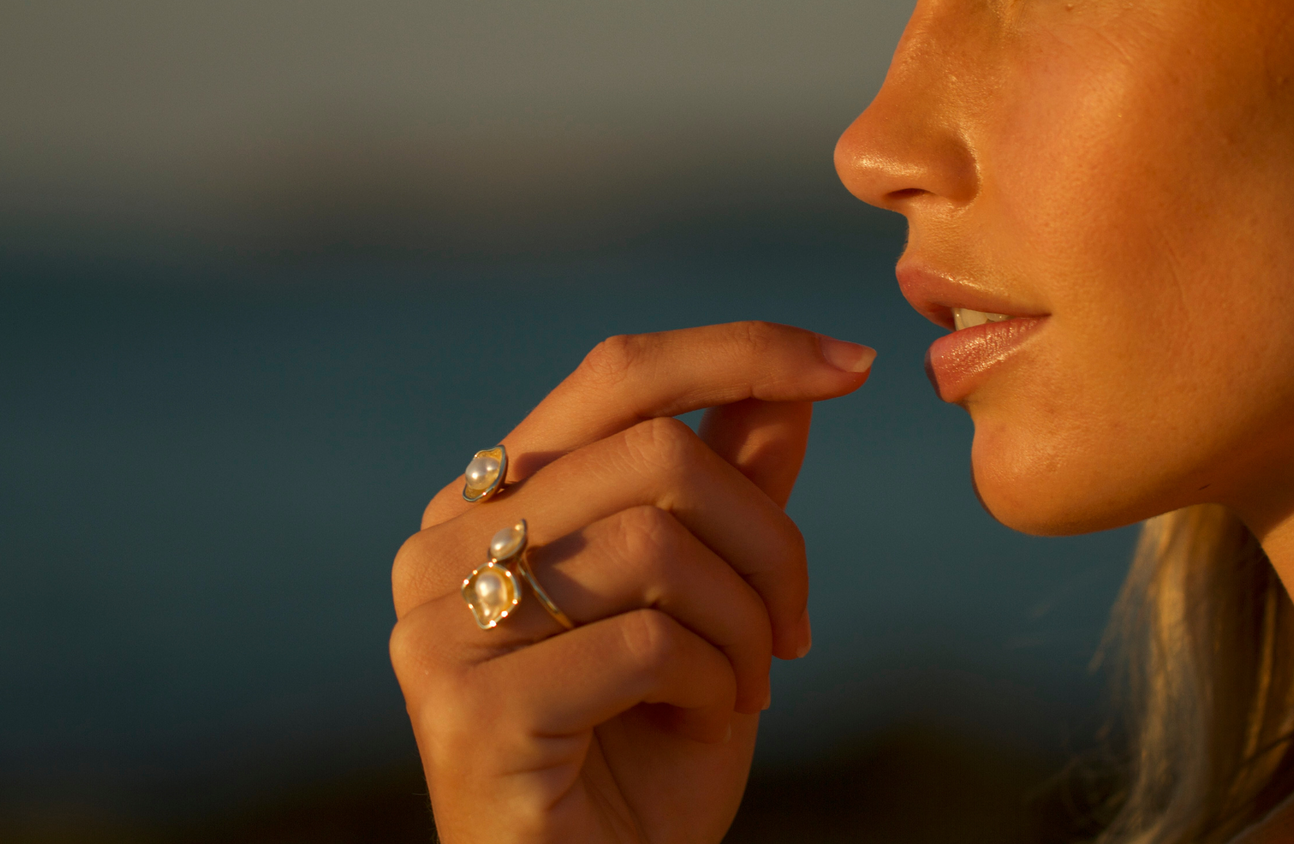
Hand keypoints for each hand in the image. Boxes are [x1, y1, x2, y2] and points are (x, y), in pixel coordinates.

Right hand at [389, 321, 874, 842]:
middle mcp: (442, 541)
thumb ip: (733, 488)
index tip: (854, 365)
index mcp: (491, 497)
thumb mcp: (711, 603)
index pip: (617, 373)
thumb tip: (790, 383)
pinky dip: (711, 685)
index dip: (740, 351)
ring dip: (743, 623)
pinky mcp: (467, 705)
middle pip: (656, 455)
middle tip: (798, 628)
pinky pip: (643, 644)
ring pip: (654, 544)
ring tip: (747, 686)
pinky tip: (701, 724)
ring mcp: (439, 622)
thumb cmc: (646, 748)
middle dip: (768, 540)